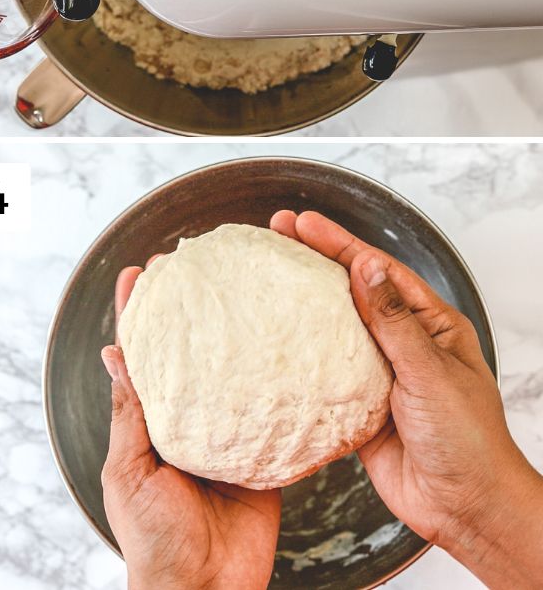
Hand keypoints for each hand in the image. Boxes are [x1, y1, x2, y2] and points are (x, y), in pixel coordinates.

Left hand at [102, 264, 279, 589]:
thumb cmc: (154, 541)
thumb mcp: (130, 472)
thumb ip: (130, 415)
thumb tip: (115, 356)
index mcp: (147, 427)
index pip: (139, 359)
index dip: (136, 316)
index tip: (138, 275)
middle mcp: (186, 426)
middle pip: (187, 359)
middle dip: (187, 313)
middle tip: (191, 267)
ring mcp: (225, 442)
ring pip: (229, 381)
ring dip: (232, 341)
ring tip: (238, 292)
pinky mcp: (263, 463)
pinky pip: (273, 422)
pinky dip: (279, 391)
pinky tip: (287, 354)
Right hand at [271, 210, 542, 589]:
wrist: (466, 510)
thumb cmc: (469, 442)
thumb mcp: (430, 373)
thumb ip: (393, 321)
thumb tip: (367, 267)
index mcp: (432, 326)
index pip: (379, 272)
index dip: (339, 243)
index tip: (303, 222)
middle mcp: (404, 344)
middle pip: (352, 292)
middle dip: (314, 261)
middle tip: (275, 234)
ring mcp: (380, 375)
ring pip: (333, 330)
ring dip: (302, 306)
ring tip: (265, 278)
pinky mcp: (358, 407)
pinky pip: (323, 374)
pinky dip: (298, 358)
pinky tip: (272, 343)